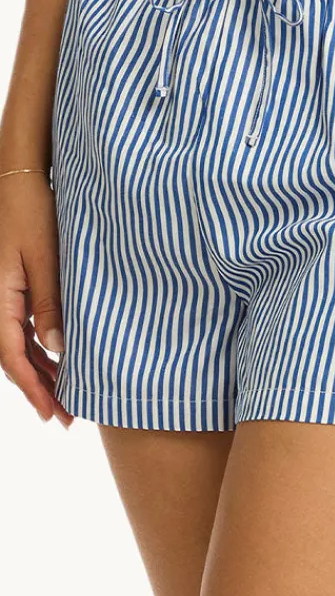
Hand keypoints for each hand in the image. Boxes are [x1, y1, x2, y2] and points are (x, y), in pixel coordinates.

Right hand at [0, 171, 73, 428]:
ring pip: (15, 345)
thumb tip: (57, 348)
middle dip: (38, 389)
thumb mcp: (44, 256)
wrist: (17, 178)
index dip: (32, 389)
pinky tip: (54, 359)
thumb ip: (49, 302)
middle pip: (12, 357)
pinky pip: (19, 327)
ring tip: (62, 397)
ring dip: (38, 372)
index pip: (12, 356)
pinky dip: (36, 348)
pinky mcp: (9, 285)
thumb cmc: (30, 211)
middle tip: (64, 417)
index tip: (52, 414)